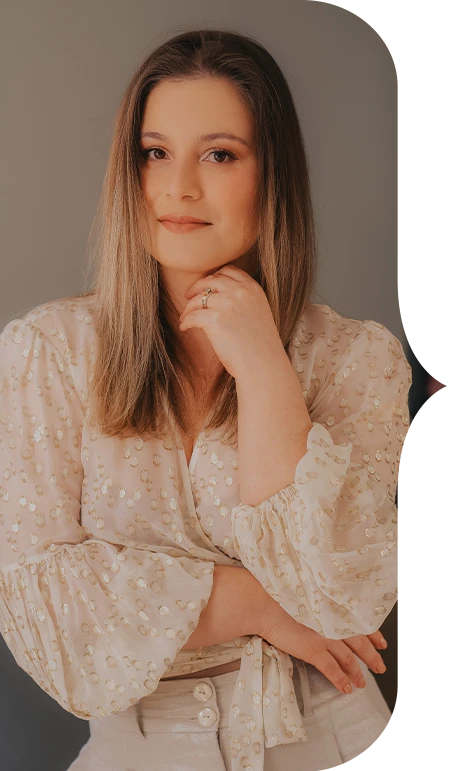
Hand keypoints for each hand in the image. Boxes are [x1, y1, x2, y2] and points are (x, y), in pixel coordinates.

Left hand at [179, 264, 285, 378]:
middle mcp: (240, 292)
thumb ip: (243, 300)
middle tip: (188, 296)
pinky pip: (192, 315)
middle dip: (196, 287)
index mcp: (253, 288)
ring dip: (188, 308)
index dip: (213, 276)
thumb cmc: (260, 346)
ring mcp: (227, 304)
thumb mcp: (259, 312)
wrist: (263, 364)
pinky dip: (186, 321)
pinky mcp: (215, 319)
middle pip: (210, 280)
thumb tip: (217, 296)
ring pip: (198, 299)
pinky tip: (185, 327)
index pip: (228, 271)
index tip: (205, 285)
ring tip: (185, 317)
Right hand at [259, 593, 386, 694]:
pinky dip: (341, 680)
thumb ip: (319, 609)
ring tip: (362, 683)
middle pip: (359, 640)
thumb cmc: (279, 600)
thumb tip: (325, 616)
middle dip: (371, 655)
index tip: (381, 642)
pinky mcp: (313, 649)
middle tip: (380, 666)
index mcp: (330, 609)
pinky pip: (332, 668)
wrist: (265, 607)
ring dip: (357, 672)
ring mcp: (323, 636)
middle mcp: (331, 621)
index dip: (372, 633)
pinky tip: (346, 689)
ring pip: (349, 657)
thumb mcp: (306, 600)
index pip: (359, 621)